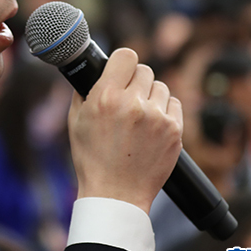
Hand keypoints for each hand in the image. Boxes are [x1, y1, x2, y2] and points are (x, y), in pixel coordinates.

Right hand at [67, 48, 182, 213]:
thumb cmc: (92, 158)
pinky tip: (151, 126)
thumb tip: (93, 68)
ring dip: (150, 96)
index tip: (120, 70)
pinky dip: (164, 111)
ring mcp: (157, 118)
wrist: (116, 194)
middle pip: (144, 70)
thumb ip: (85, 90)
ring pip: (160, 86)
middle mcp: (133, 104)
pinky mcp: (175, 131)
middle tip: (126, 98)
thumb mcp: (76, 121)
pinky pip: (174, 104)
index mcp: (106, 97)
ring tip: (139, 117)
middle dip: (135, 81)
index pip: (126, 55)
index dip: (122, 62)